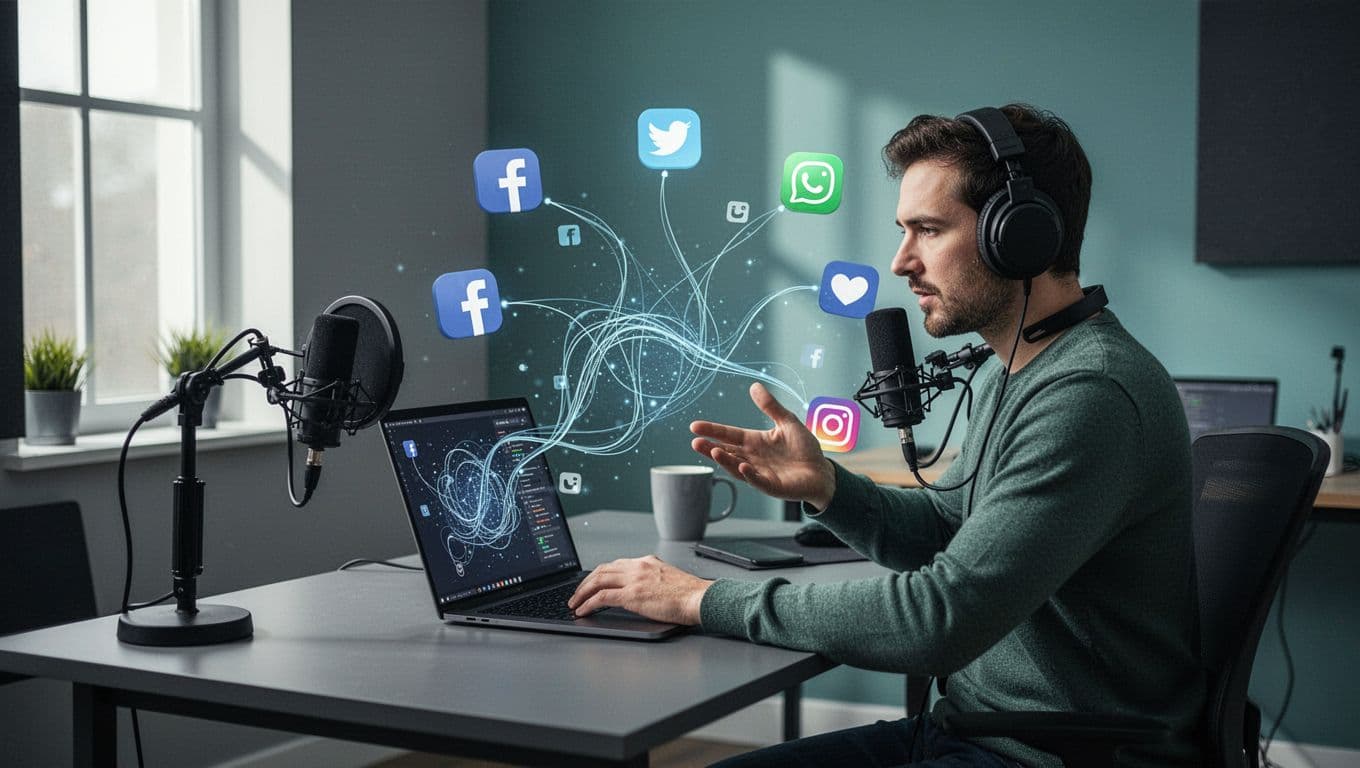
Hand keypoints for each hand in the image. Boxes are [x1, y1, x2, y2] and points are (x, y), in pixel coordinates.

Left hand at [568, 556, 710, 624]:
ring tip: (574, 602)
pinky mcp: (632, 595)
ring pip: (598, 580)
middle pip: (602, 569)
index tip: (592, 583)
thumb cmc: (689, 594)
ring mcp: (634, 579)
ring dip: (582, 592)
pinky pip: (602, 597)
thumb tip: (640, 590)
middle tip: (577, 593)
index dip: (599, 574)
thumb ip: (651, 579)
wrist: (699, 598)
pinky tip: (583, 610)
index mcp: (647, 561)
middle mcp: (638, 566)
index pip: (615, 564)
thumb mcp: (667, 578)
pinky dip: (588, 603)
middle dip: (585, 582)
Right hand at [690, 382, 836, 509]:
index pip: (730, 435)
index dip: (713, 430)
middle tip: (695, 442)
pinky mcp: (773, 486)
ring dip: (725, 460)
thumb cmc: (804, 448)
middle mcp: (753, 458)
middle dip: (710, 448)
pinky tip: (743, 466)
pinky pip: (758, 481)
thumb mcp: (787, 422)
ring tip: (713, 451)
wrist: (822, 472)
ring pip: (737, 467)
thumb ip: (770, 406)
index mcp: (755, 442)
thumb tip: (754, 386)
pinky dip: (750, 474)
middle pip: (727, 452)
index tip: (695, 426)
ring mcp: (761, 473)